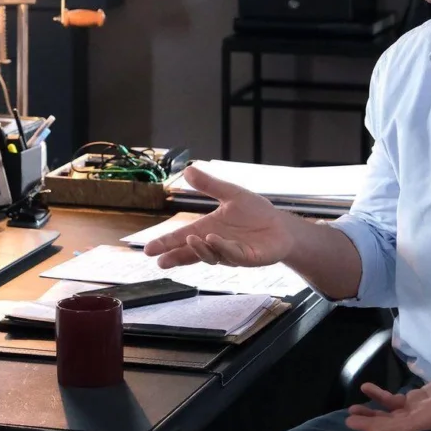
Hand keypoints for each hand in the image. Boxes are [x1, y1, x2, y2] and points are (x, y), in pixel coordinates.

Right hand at [142, 164, 292, 267]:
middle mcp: (216, 244)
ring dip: (200, 249)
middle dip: (176, 256)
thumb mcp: (230, 194)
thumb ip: (209, 185)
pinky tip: (213, 239)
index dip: (166, 244)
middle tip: (160, 260)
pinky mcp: (249, 258)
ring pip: (211, 255)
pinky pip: (234, 255)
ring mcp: (231, 253)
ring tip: (191, 239)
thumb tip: (188, 169)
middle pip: (191, 253)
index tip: (149, 249)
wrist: (281, 226)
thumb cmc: (255, 213)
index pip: (182, 239)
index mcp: (208, 230)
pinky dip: (223, 248)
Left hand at [346, 352, 430, 430]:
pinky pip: (399, 403)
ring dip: (374, 414)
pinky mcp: (423, 399)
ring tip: (352, 410)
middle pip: (398, 425)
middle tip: (349, 420)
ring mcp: (425, 408)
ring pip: (395, 416)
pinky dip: (383, 398)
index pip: (411, 425)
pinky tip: (368, 390)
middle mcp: (429, 415)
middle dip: (374, 424)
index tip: (369, 430)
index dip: (389, 429)